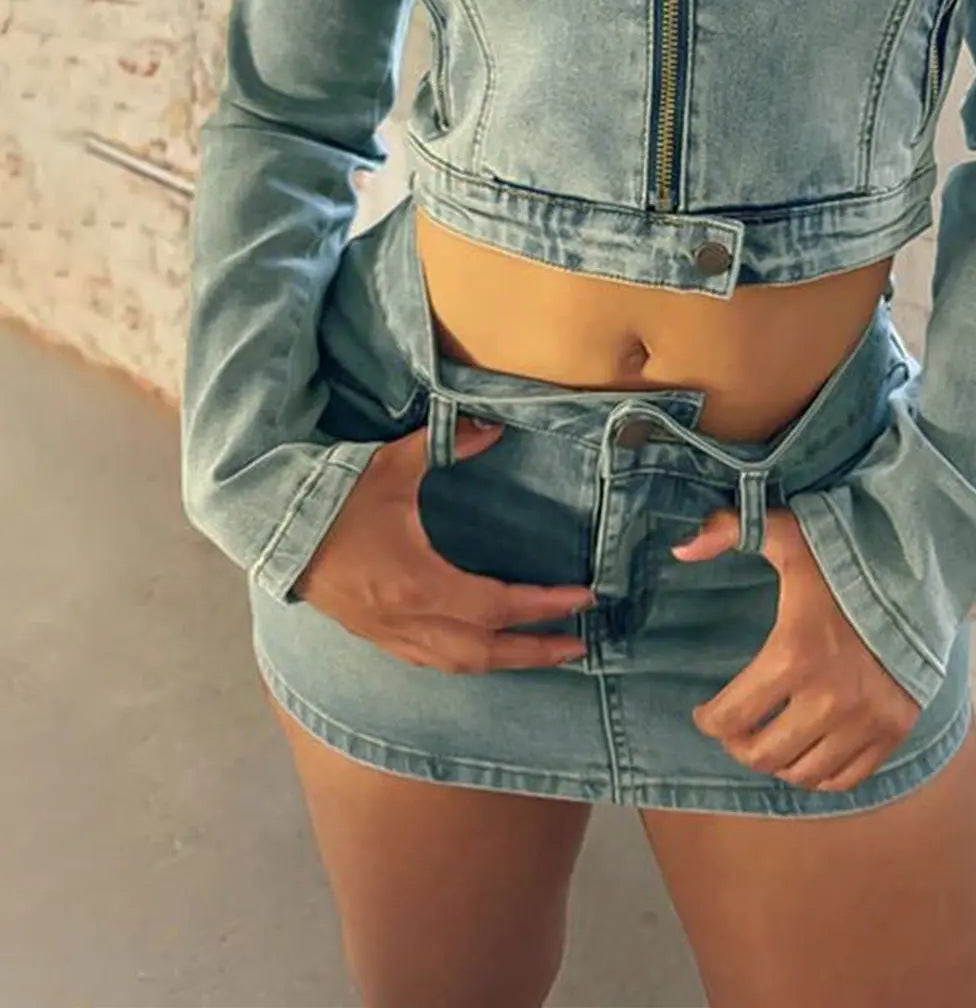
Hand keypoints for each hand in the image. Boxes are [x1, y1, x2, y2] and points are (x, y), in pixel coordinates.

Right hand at [292, 416, 597, 672]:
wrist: (276, 532)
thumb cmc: (335, 500)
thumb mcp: (392, 466)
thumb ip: (446, 443)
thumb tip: (493, 426)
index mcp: (418, 582)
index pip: (495, 605)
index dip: (543, 606)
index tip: (584, 599)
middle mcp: (408, 620)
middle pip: (484, 651)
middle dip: (535, 650)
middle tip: (580, 643)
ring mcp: (390, 635)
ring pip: (459, 665)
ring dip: (506, 662)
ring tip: (545, 654)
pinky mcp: (377, 638)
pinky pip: (433, 663)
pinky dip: (469, 662)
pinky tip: (487, 653)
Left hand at [671, 505, 922, 792]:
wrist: (920, 575)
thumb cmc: (847, 558)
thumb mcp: (789, 533)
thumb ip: (730, 529)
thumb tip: (681, 547)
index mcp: (795, 655)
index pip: (732, 716)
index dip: (709, 720)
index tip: (705, 713)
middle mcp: (830, 699)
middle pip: (763, 755)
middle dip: (739, 745)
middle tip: (735, 730)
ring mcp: (865, 720)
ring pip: (803, 773)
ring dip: (778, 763)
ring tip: (770, 739)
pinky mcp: (894, 730)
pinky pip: (846, 778)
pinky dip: (820, 774)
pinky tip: (808, 753)